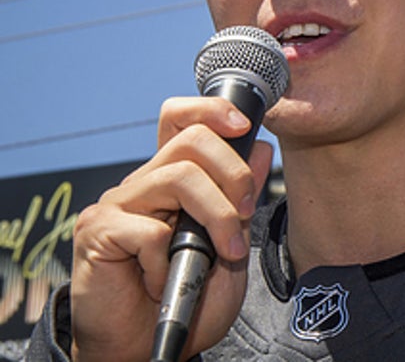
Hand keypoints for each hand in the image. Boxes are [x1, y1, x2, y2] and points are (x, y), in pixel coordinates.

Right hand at [69, 97, 273, 361]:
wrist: (148, 346)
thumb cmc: (187, 298)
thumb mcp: (231, 248)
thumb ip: (242, 201)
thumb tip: (262, 149)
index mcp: (173, 180)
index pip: (182, 120)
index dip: (212, 110)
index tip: (244, 124)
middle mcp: (144, 183)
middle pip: (193, 140)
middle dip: (234, 173)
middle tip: (244, 215)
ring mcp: (118, 205)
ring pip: (178, 177)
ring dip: (215, 216)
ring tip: (222, 254)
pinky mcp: (97, 232)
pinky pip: (148, 230)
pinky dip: (166, 260)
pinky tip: (162, 282)